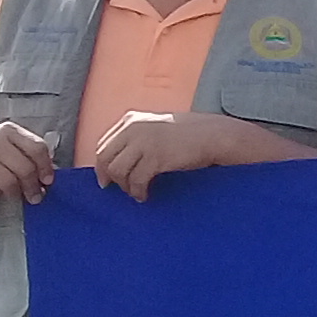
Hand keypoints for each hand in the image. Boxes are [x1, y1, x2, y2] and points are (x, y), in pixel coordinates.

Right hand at [0, 120, 55, 205]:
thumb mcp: (6, 146)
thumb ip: (26, 155)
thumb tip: (47, 176)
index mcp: (8, 130)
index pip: (37, 147)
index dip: (46, 167)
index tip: (48, 181)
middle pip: (25, 168)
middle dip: (32, 186)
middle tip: (35, 197)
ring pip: (9, 181)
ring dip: (14, 193)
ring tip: (14, 195)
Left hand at [89, 109, 246, 202]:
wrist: (213, 135)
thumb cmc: (189, 134)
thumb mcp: (156, 127)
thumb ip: (137, 137)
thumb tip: (121, 160)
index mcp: (131, 120)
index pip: (103, 144)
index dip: (102, 164)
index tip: (106, 178)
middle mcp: (133, 128)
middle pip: (105, 157)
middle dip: (108, 176)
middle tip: (117, 189)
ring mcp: (144, 142)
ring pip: (117, 170)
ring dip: (124, 186)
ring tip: (135, 192)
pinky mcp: (155, 157)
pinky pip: (136, 180)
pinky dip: (137, 191)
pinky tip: (144, 195)